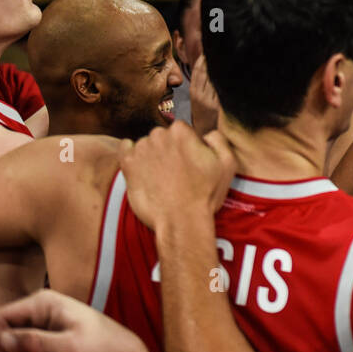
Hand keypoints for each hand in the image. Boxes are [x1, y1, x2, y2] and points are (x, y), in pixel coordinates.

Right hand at [0, 289, 153, 351]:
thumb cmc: (103, 347)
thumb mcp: (71, 346)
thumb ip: (36, 342)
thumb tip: (3, 339)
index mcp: (43, 302)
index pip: (0, 317)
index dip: (0, 341)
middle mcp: (38, 310)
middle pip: (1, 331)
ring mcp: (40, 324)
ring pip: (9, 343)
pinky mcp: (44, 338)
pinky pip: (21, 351)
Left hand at [117, 121, 235, 231]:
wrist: (181, 221)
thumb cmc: (205, 194)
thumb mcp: (227, 163)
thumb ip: (218, 139)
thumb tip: (207, 134)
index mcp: (181, 131)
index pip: (182, 130)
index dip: (188, 146)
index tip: (191, 162)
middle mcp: (159, 135)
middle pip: (163, 136)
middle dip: (169, 150)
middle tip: (177, 172)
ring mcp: (141, 149)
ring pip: (147, 145)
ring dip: (152, 156)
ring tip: (162, 178)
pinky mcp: (128, 164)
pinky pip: (125, 149)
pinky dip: (131, 154)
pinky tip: (141, 167)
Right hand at [189, 55, 219, 135]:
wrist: (205, 131)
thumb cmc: (204, 112)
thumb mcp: (199, 98)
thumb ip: (203, 84)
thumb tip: (209, 67)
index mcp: (194, 91)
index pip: (197, 71)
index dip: (201, 60)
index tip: (207, 50)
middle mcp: (198, 95)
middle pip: (204, 73)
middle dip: (208, 60)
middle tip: (215, 49)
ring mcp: (207, 100)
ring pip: (212, 79)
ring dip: (217, 68)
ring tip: (224, 57)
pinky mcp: (215, 105)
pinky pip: (219, 90)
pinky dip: (223, 81)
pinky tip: (229, 72)